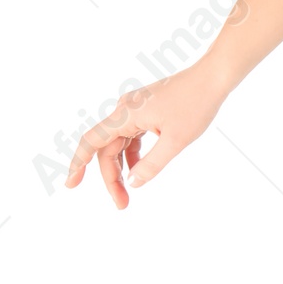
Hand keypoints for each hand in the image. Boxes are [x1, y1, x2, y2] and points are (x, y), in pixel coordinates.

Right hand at [63, 61, 228, 209]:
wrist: (212, 78)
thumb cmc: (196, 105)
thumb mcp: (175, 141)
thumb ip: (151, 165)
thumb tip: (131, 184)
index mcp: (125, 115)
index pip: (91, 141)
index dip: (78, 163)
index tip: (70, 185)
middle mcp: (124, 110)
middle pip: (106, 149)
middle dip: (111, 178)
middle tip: (122, 204)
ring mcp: (133, 109)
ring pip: (118, 144)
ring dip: (121, 169)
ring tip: (128, 194)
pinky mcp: (144, 110)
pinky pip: (130, 137)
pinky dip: (132, 155)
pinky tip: (138, 171)